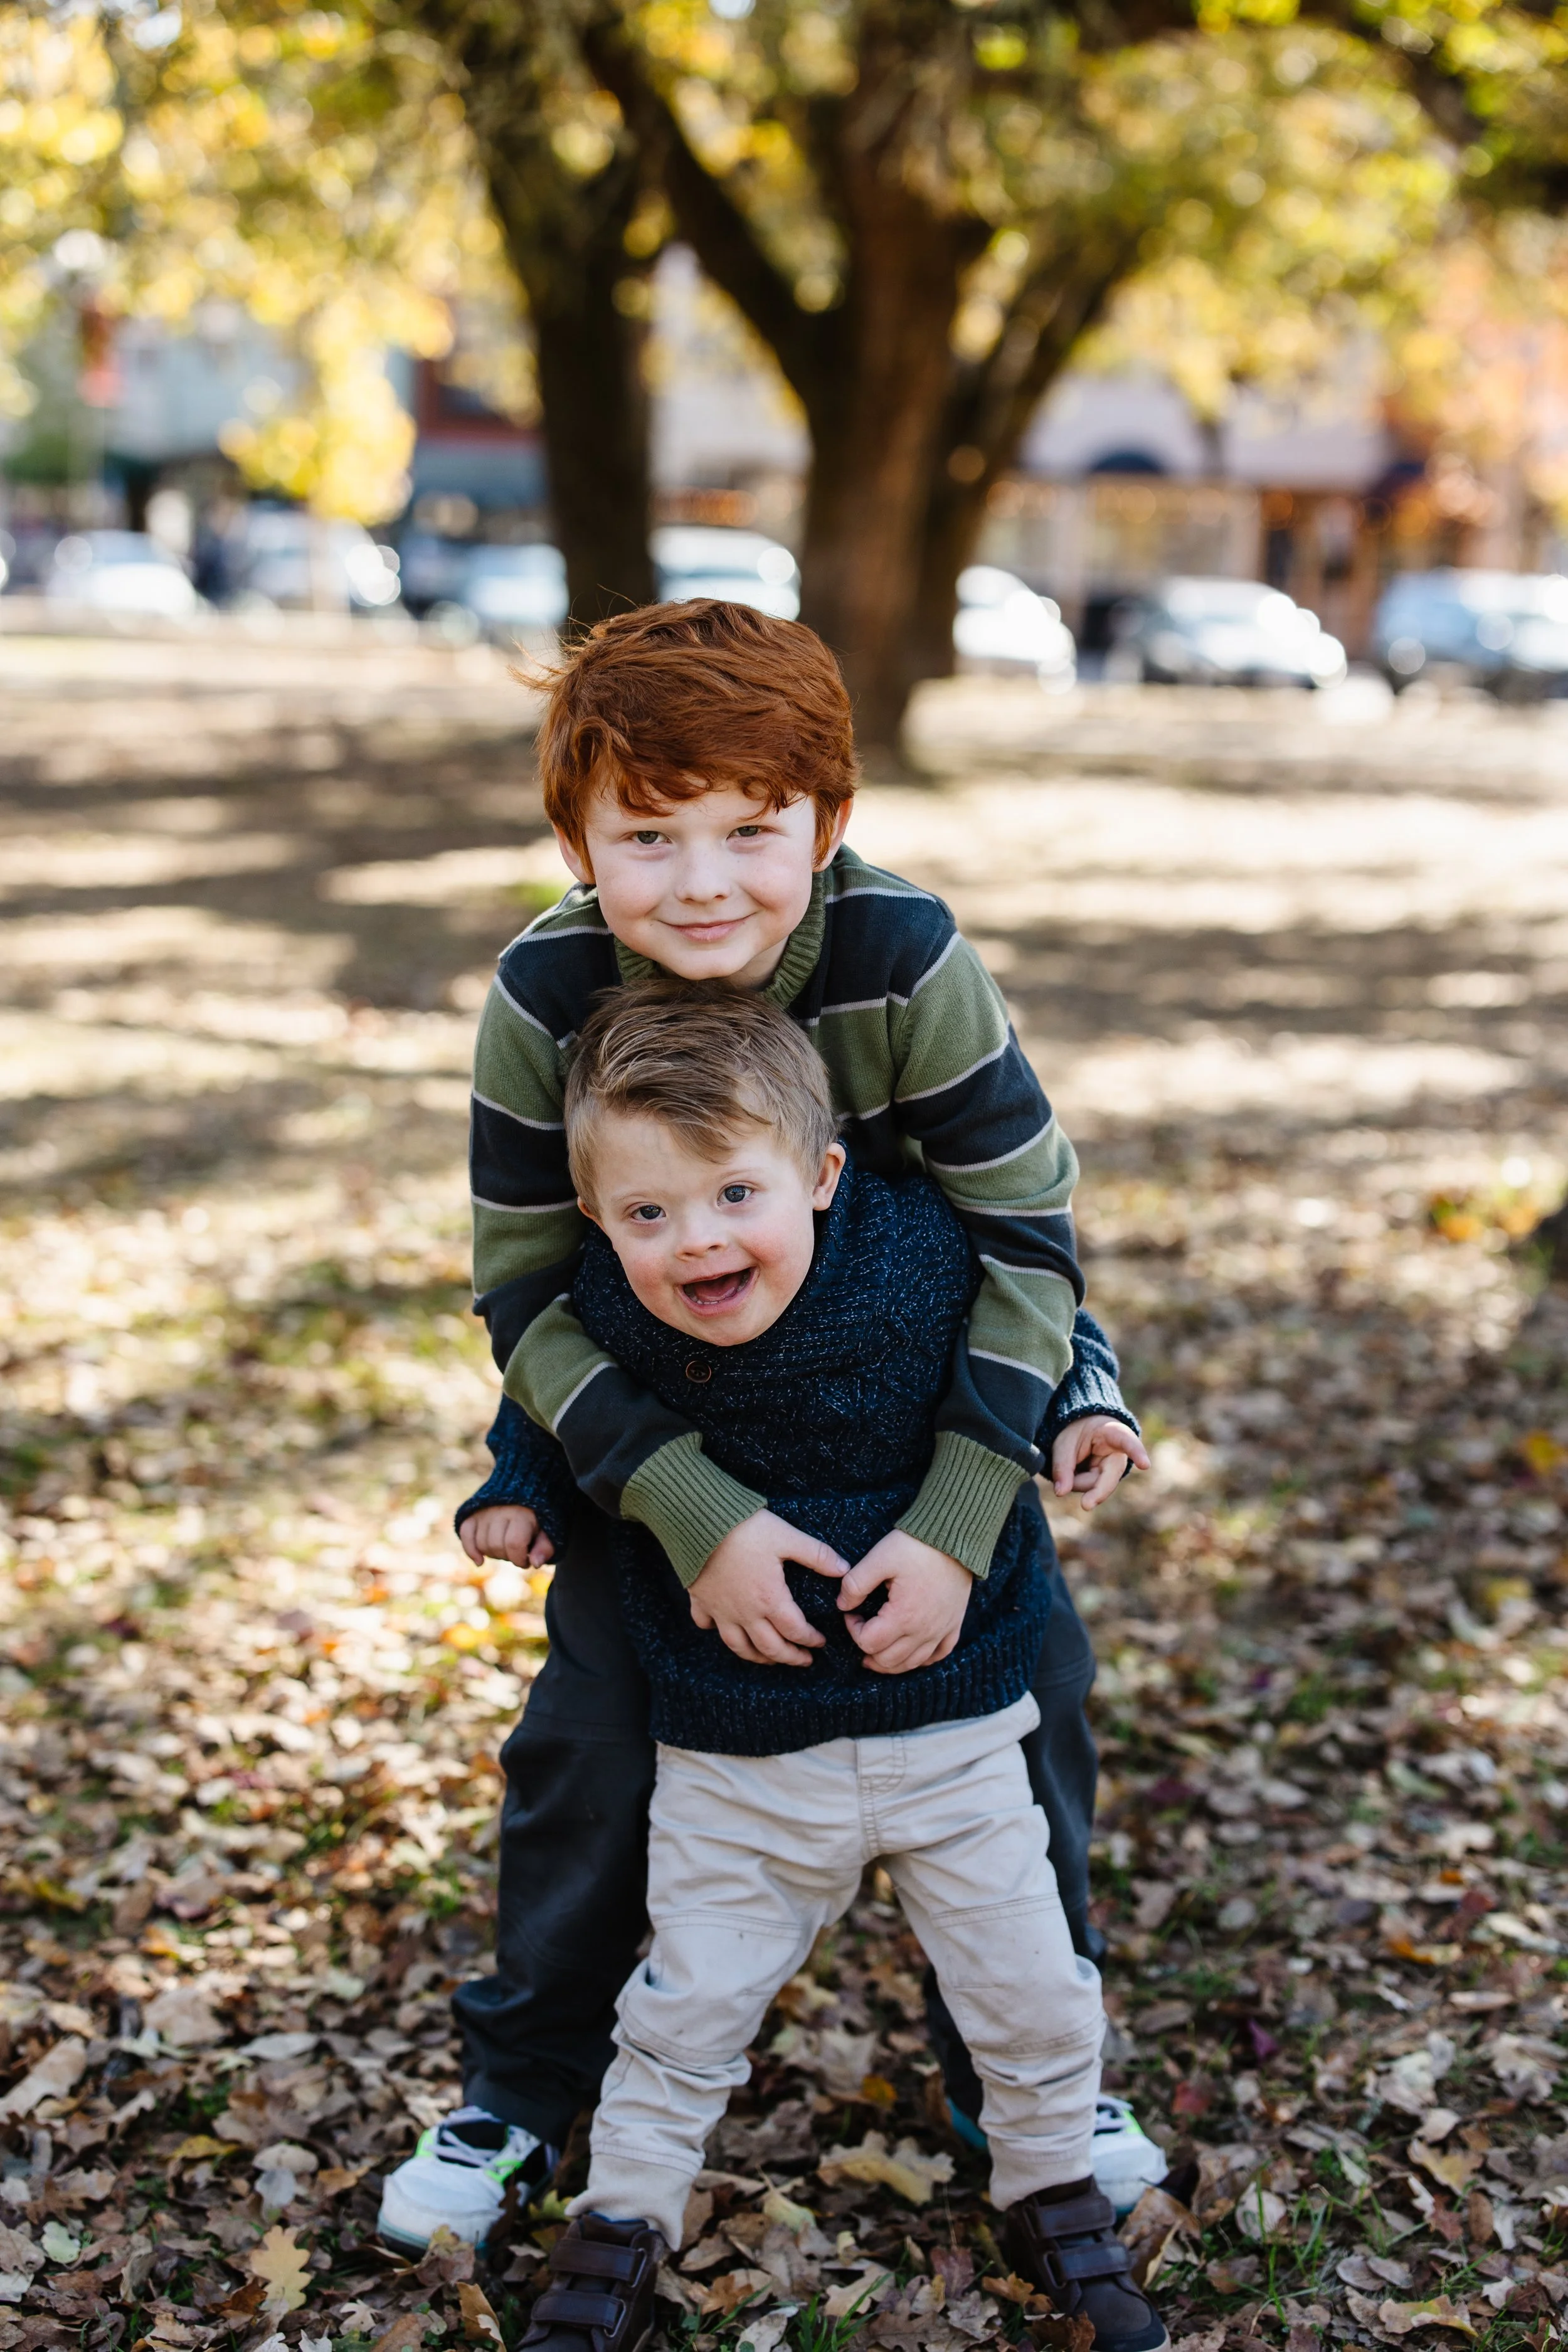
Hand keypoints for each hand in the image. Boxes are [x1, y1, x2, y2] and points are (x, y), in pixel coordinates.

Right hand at [460, 1504, 554, 1567]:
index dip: (519, 1559)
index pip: (513, 1544)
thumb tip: (534, 1563)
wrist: (523, 1488)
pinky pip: (465, 1534)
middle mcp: (500, 1510)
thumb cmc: (537, 1517)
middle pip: (495, 1545)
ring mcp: (484, 1511)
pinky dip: (471, 1550)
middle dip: (507, 1556)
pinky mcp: (473, 1513)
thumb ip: (545, 1547)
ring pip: (481, 1543)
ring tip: (505, 1547)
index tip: (526, 1560)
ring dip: (493, 1553)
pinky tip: (480, 1561)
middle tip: (516, 1552)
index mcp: (521, 1513)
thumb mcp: (548, 1531)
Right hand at [689, 1511, 848, 1667]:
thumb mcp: (787, 1537)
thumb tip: (844, 1569)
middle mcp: (745, 1612)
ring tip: (769, 1658)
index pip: (795, 1630)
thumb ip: (817, 1555)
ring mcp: (720, 1610)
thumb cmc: (745, 1528)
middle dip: (790, 1657)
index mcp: (769, 1598)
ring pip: (738, 1646)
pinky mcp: (701, 1600)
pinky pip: (706, 1624)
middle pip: (769, 1647)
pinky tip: (723, 1629)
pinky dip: (715, 1631)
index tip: (820, 1642)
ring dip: (757, 1656)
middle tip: (803, 1660)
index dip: (810, 1639)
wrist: (699, 1522)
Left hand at [838, 1531, 971, 1674]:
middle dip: (868, 1650)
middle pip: (888, 1660)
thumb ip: (855, 1584)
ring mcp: (942, 1630)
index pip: (869, 1642)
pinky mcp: (954, 1624)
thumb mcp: (879, 1558)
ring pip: (912, 1663)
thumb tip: (842, 1605)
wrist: (956, 1537)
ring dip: (890, 1662)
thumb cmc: (917, 1546)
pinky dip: (921, 1659)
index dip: (853, 1630)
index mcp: (903, 1616)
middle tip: (861, 1631)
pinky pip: (938, 1655)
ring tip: (877, 1650)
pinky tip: (911, 1652)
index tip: (852, 1613)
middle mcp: (924, 1630)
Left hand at [1050, 1415, 1150, 1510]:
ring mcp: (1114, 1472)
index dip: (1136, 1452)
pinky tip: (1078, 1472)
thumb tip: (1060, 1493)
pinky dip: (1078, 1484)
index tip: (1145, 1465)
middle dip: (1098, 1492)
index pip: (1127, 1441)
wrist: (1083, 1431)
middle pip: (1110, 1477)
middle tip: (1085, 1505)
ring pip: (1094, 1487)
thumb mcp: (1064, 1442)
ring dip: (1077, 1481)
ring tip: (1072, 1463)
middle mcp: (1119, 1455)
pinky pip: (1089, 1491)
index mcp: (1113, 1433)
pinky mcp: (1106, 1484)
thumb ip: (1062, 1466)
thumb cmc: (1077, 1431)